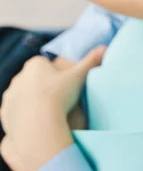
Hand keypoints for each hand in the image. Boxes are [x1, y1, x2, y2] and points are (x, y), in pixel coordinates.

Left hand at [0, 48, 104, 170]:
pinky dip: (26, 115)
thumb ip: (91, 61)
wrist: (37, 123)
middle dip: (46, 86)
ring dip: (35, 100)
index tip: (68, 85)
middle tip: (62, 99)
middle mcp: (19, 77)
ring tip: (51, 112)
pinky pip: (16, 111)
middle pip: (36, 79)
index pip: (47, 64)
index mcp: (35, 64)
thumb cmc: (59, 95)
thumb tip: (104, 48)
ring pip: (25, 95)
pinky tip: (39, 121)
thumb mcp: (79, 76)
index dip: (59, 74)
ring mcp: (10, 95)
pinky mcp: (5, 112)